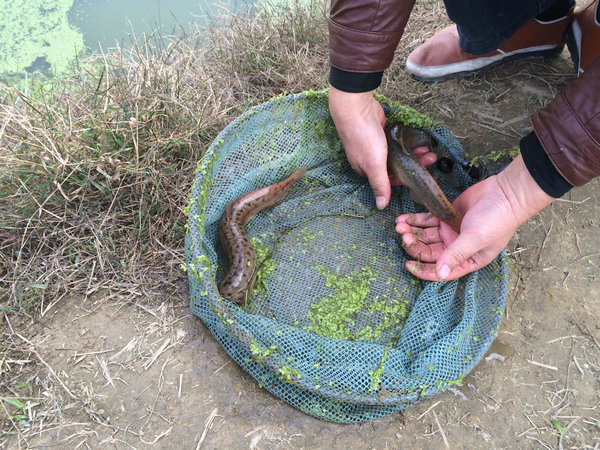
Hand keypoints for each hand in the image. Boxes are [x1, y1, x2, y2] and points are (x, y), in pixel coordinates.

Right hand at [329, 85, 435, 208]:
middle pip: (397, 166)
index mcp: (366, 170)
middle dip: (414, 163)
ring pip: (398, 154)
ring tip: (426, 149)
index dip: (406, 177)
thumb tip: (381, 206)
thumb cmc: (363, 138)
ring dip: (413, 153)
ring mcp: (376, 145)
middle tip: (430, 158)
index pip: (390, 180)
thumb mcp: (373, 165)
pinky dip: (406, 142)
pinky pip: (397, 142)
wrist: (356, 109)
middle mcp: (370, 159)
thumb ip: (380, 185)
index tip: (420, 173)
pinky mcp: (381, 132)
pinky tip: (416, 140)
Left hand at [395, 155, 553, 280]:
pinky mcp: (446, 215)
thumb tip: (440, 274)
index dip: (424, 270)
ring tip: (400, 226)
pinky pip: (426, 221)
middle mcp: (456, 247)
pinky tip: (403, 219)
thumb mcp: (475, 239)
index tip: (408, 265)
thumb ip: (456, 255)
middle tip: (405, 236)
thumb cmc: (497, 220)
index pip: (441, 270)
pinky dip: (415, 220)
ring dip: (412, 232)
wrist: (506, 192)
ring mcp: (450, 231)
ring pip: (425, 235)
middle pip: (429, 251)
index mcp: (466, 260)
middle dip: (415, 245)